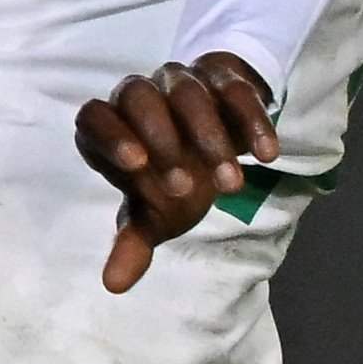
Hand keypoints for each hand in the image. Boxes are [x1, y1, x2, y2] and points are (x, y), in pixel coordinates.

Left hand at [74, 54, 275, 293]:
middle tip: (185, 189)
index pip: (94, 117)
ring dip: (211, 139)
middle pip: (138, 97)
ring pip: (188, 94)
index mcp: (110, 124)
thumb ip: (133, 243)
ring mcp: (180, 81)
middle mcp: (138, 95)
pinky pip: (236, 91)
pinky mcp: (223, 78)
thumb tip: (113, 285)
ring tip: (232, 187)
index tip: (136, 165)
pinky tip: (268, 156)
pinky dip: (253, 122)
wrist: (214, 144)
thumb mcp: (154, 213)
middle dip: (162, 140)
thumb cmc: (172, 179)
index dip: (110, 136)